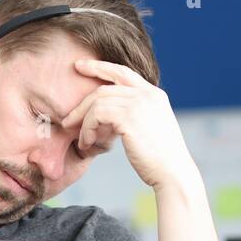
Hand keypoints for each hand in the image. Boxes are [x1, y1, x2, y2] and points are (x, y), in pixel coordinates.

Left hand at [60, 59, 196, 189]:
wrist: (173, 173)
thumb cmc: (159, 160)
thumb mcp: (149, 131)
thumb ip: (133, 118)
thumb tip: (110, 120)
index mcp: (154, 95)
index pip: (122, 72)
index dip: (99, 67)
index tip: (79, 66)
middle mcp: (147, 94)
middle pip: (104, 87)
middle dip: (82, 103)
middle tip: (67, 120)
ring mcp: (139, 103)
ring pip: (98, 101)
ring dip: (83, 122)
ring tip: (81, 141)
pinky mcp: (129, 116)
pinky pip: (97, 114)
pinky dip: (87, 128)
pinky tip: (87, 143)